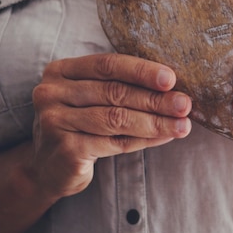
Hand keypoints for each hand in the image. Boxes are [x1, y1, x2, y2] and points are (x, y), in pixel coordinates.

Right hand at [29, 53, 191, 199]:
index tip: (171, 79)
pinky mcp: (66, 150)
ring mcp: (56, 122)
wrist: (48, 168)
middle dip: (155, 99)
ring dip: (155, 122)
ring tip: (183, 125)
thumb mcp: (90, 99)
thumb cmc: (80, 126)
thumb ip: (119, 86)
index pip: (107, 64)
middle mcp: (52, 93)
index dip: (141, 71)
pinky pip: (115, 143)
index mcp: (61, 71)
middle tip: (184, 104)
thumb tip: (171, 86)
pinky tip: (165, 138)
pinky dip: (144, 140)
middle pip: (114, 92)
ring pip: (117, 119)